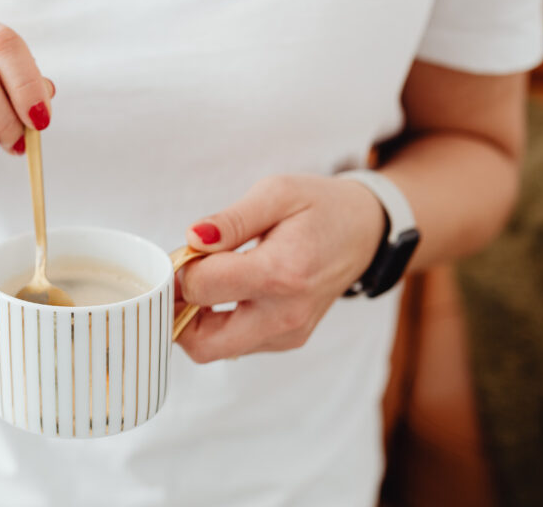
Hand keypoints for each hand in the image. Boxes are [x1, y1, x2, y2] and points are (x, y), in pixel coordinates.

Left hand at [175, 174, 386, 362]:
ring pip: (214, 349)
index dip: (181, 268)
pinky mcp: (287, 340)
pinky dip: (216, 323)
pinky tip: (225, 290)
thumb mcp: (277, 193)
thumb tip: (193, 237)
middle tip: (178, 278)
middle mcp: (286, 314)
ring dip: (194, 319)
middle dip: (176, 312)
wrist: (365, 231)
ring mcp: (288, 334)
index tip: (187, 249)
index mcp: (282, 273)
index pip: (202, 288)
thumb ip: (231, 219)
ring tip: (206, 279)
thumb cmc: (319, 207)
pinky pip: (234, 344)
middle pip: (202, 343)